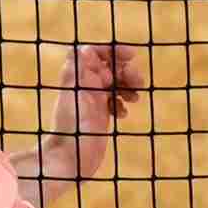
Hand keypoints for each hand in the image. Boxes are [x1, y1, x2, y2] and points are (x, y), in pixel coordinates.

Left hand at [50, 43, 143, 181]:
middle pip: (109, 67)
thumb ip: (77, 74)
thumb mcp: (74, 98)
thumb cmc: (70, 129)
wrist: (69, 159)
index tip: (132, 54)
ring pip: (114, 83)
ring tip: (135, 97)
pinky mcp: (99, 116)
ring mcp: (92, 101)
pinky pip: (114, 101)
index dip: (112, 50)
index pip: (94, 53)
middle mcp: (84, 87)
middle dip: (126, 70)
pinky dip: (122, 103)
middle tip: (138, 82)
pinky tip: (122, 114)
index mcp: (77, 78)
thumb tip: (82, 48)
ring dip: (128, 85)